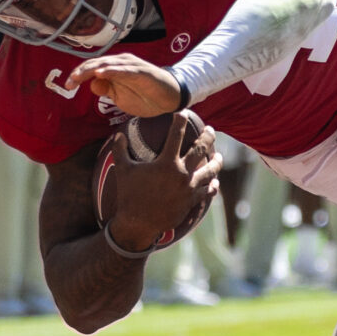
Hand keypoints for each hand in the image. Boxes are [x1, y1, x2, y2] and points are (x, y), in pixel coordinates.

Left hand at [68, 51, 183, 115]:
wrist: (169, 98)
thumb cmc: (145, 96)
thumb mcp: (120, 96)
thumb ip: (106, 89)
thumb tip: (92, 84)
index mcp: (114, 68)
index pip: (92, 68)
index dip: (78, 75)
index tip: (67, 85)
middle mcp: (121, 63)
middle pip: (96, 64)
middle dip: (81, 72)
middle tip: (69, 82)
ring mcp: (131, 66)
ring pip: (108, 64)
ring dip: (92, 69)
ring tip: (79, 75)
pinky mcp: (142, 72)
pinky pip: (125, 70)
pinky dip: (112, 70)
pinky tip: (102, 73)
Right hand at [101, 112, 221, 248]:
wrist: (139, 223)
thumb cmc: (129, 195)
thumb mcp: (122, 170)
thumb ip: (120, 150)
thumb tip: (117, 134)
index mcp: (166, 163)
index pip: (176, 134)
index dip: (180, 121)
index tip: (183, 112)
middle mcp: (181, 173)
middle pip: (201, 149)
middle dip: (208, 137)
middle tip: (210, 130)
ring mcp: (189, 188)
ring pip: (211, 171)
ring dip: (217, 161)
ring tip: (219, 156)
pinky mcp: (192, 201)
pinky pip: (208, 191)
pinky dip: (212, 185)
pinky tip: (214, 182)